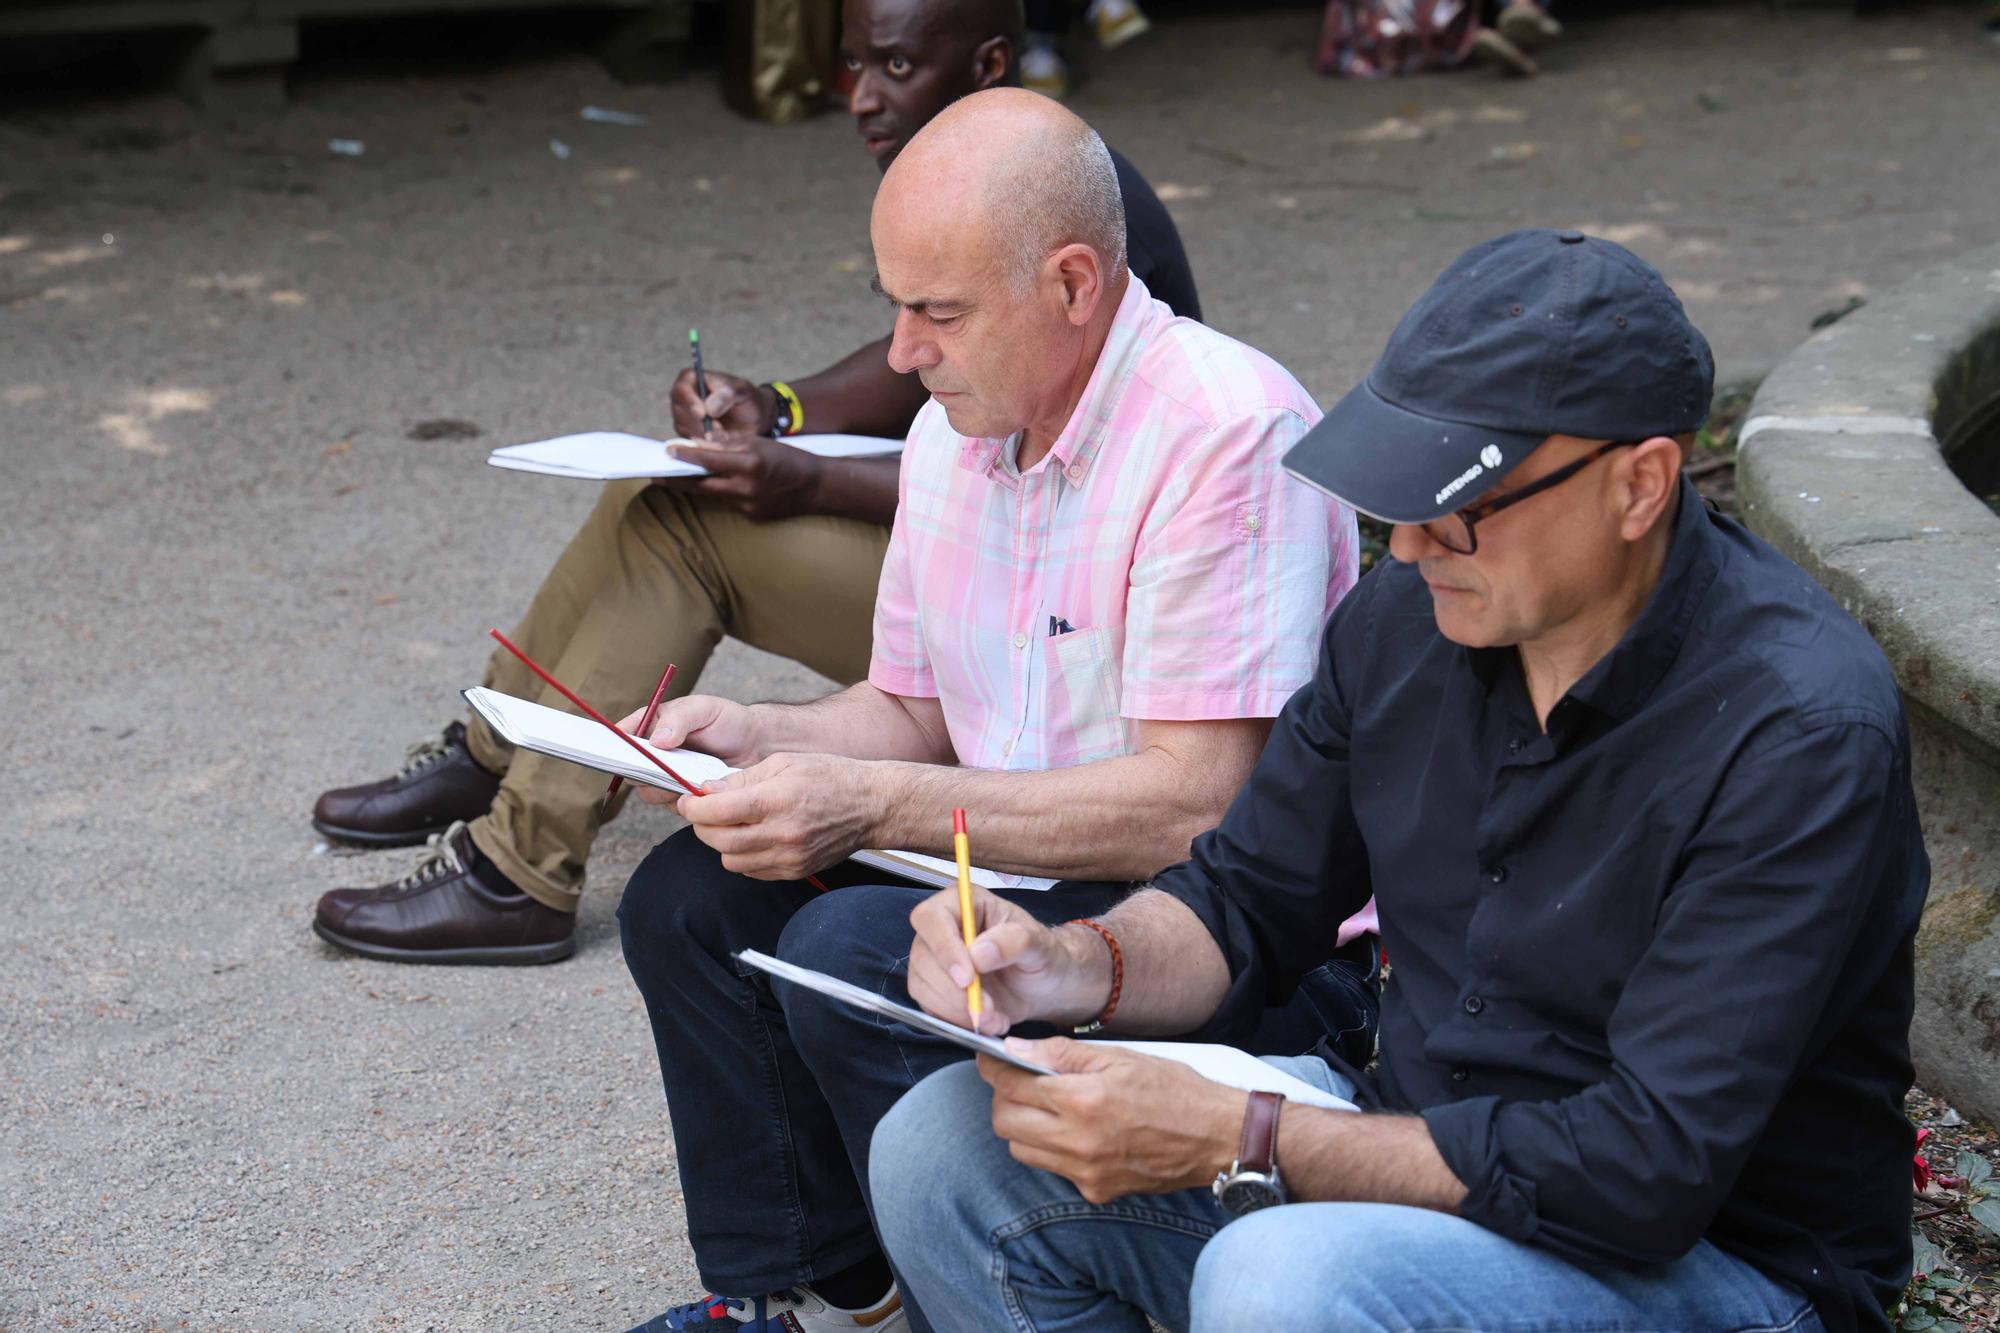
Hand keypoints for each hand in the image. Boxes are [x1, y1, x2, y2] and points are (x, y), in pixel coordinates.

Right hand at [617, 695, 764, 807]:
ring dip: (664, 787)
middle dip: (641, 770)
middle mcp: (654, 753)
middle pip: (630, 768)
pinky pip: (672, 805)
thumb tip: (656, 740)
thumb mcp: (704, 709)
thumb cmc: (728, 721)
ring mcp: (667, 776)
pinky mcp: (682, 796)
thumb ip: (680, 719)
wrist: (757, 746)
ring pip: (648, 791)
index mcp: (653, 725)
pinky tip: (700, 788)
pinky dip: (683, 800)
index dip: (613, 743)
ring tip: (687, 777)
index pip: (623, 734)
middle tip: (660, 768)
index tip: (614, 751)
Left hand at [660, 433, 826, 522]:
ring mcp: (748, 505)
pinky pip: (727, 502)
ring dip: (694, 486)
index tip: (667, 451)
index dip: (685, 455)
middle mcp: (747, 487)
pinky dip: (718, 492)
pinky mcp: (751, 515)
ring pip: (712, 495)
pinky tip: (710, 486)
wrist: (816, 487)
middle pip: (701, 485)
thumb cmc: (789, 459)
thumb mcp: (760, 442)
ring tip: (677, 478)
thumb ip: (729, 444)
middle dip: (677, 479)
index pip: (708, 459)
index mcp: (750, 463)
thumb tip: (700, 443)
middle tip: (656, 474)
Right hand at [670, 367, 771, 437]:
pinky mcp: (688, 434)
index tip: (703, 414)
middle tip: (719, 429)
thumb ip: (728, 394)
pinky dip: (706, 443)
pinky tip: (721, 440)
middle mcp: (682, 398)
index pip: (681, 390)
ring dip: (704, 434)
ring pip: (684, 429)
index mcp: (690, 379)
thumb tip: (709, 407)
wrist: (750, 417)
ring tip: (725, 434)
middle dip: (698, 423)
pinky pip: (691, 442)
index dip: (690, 402)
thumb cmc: (744, 398)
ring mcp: (682, 417)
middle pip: (679, 412)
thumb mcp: (742, 391)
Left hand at [677, 752, 879, 879]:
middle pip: (718, 840)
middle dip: (702, 825)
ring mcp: (788, 857)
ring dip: (722, 843)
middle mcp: (782, 834)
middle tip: (703, 811)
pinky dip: (743, 857)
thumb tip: (708, 790)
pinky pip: (752, 871)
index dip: (693, 807)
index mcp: (776, 800)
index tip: (688, 801)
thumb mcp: (784, 763)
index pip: (716, 812)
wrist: (871, 806)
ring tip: (731, 824)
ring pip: (731, 861)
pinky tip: (753, 837)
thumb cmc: (831, 777)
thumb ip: (742, 778)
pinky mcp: (795, 871)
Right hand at [907, 887, 1109, 1034]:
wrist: (1045, 985)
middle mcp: (943, 929)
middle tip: (988, 1009)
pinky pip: (931, 1008)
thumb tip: (978, 953)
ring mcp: (935, 960)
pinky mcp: (935, 989)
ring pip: (923, 986)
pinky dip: (958, 1021)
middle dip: (954, 991)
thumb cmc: (1043, 954)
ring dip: (957, 1011)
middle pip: (923, 957)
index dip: (944, 947)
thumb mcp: (1039, 943)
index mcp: (964, 904)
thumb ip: (1013, 942)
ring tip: (995, 1018)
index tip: (967, 977)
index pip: (932, 917)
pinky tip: (988, 1021)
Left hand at [977, 1038, 1244, 1203]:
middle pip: (1004, 1123)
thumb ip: (1062, 1054)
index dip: (993, 1068)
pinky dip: (1054, 1149)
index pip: (1010, 1085)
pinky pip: (1054, 1169)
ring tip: (1050, 1107)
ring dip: (1024, 1126)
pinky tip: (1078, 1132)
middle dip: (1004, 1099)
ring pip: (1022, 1150)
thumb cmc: (1176, 1089)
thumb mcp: (1120, 1057)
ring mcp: (1086, 1172)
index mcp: (1083, 1100)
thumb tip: (1015, 1049)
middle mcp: (1078, 1141)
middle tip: (1021, 1081)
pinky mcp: (1096, 1190)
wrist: (1217, 1137)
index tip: (990, 1058)